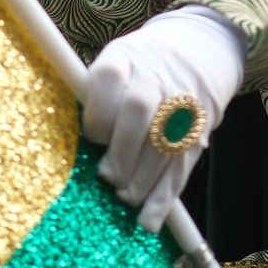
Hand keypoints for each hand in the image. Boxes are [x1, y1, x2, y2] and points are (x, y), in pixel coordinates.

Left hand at [83, 7, 246, 230]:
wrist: (197, 47)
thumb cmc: (139, 66)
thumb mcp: (114, 61)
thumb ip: (94, 96)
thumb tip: (68, 142)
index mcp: (125, 57)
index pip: (107, 80)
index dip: (97, 115)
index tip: (92, 137)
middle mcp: (155, 76)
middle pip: (138, 110)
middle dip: (121, 152)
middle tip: (108, 176)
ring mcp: (181, 101)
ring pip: (163, 142)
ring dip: (142, 180)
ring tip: (124, 196)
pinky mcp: (200, 128)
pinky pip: (182, 166)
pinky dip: (164, 198)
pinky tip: (148, 220)